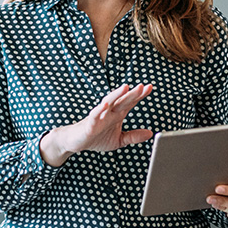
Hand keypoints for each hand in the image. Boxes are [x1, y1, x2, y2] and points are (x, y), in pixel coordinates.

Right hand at [40, 84, 154, 166]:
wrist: (76, 142)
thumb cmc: (97, 138)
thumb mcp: (119, 140)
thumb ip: (133, 136)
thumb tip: (151, 133)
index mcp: (118, 114)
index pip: (131, 102)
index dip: (140, 95)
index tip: (150, 87)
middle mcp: (110, 112)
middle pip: (123, 100)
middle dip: (133, 93)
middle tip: (143, 86)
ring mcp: (100, 115)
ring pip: (109, 102)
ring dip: (117, 94)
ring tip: (126, 87)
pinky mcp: (90, 123)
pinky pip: (95, 114)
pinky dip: (100, 109)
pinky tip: (106, 103)